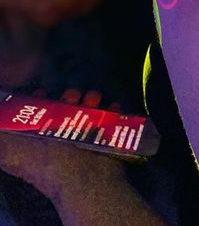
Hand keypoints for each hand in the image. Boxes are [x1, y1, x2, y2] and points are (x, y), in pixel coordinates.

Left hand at [0, 89, 123, 203]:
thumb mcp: (14, 151)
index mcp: (41, 142)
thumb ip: (3, 141)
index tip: (43, 91)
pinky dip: (113, 110)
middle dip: (69, 97)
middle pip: (66, 110)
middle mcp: (63, 141)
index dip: (40, 101)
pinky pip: (112, 119)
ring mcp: (86, 141)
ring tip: (94, 99)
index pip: (38, 117)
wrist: (84, 181)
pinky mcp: (107, 141)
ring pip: (89, 111)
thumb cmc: (48, 164)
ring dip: (92, 100)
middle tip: (73, 95)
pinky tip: (111, 106)